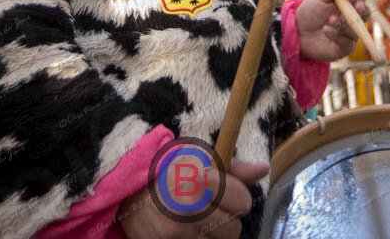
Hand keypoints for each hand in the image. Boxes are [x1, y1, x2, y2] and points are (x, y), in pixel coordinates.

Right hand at [118, 155, 267, 238]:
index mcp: (198, 180)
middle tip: (207, 207)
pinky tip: (187, 231)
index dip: (235, 196)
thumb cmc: (168, 169)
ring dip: (211, 235)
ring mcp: (176, 235)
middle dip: (225, 219)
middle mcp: (187, 209)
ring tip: (195, 220)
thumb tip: (262, 169)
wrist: (127, 189)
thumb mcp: (197, 158)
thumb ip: (231, 168)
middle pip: (233, 230)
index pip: (242, 201)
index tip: (221, 191)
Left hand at [296, 0, 368, 61]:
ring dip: (343, 22)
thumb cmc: (309, 12)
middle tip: (355, 7)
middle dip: (360, 9)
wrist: (298, 31)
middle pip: (365, 13)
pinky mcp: (344, 47)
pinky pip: (347, 42)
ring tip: (330, 20)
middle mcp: (351, 19)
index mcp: (347, 4)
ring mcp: (349, 34)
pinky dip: (336, 34)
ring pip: (356, 28)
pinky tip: (326, 30)